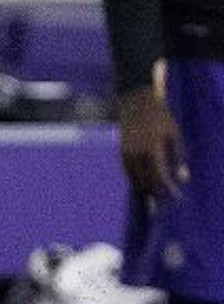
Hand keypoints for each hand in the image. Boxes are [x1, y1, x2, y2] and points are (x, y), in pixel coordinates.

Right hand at [118, 85, 186, 199]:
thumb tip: (182, 179)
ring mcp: (126, 155)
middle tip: (166, 200)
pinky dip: (138, 180)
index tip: (176, 197)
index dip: (168, 190)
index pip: (159, 177)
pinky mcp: (122, 154)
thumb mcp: (175, 136)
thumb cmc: (160, 118)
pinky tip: (145, 184)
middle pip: (145, 182)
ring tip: (155, 198)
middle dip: (156, 193)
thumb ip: (178, 158)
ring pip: (135, 180)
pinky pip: (129, 173)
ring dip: (145, 189)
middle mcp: (135, 155)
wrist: (135, 104)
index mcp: (151, 150)